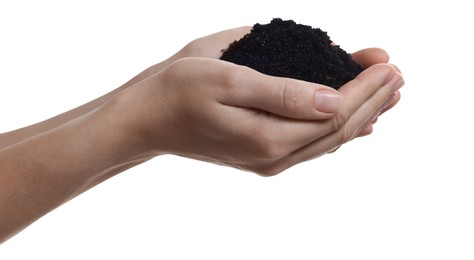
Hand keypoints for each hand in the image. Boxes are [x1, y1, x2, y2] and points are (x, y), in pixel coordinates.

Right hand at [114, 53, 402, 175]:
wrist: (146, 119)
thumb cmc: (178, 90)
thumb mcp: (227, 79)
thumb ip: (282, 92)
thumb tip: (333, 99)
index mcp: (269, 137)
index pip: (335, 113)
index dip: (366, 88)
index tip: (388, 62)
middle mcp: (274, 156)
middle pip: (338, 130)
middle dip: (372, 100)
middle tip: (397, 73)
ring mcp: (268, 159)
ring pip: (328, 139)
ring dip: (360, 114)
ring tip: (386, 94)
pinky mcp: (261, 154)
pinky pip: (310, 144)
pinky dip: (337, 129)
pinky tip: (354, 124)